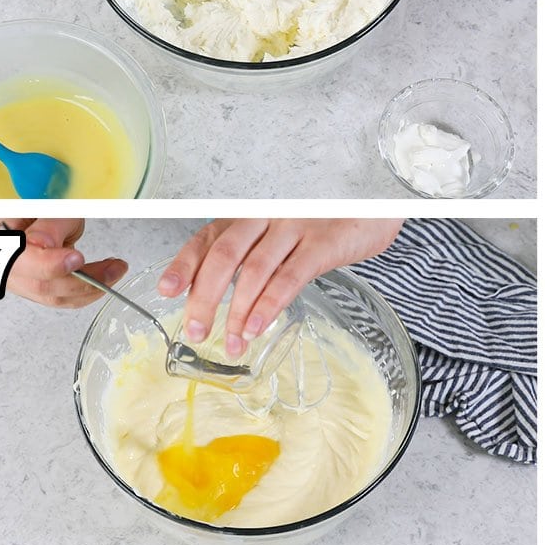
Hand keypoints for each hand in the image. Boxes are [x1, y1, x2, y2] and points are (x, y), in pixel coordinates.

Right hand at [0, 218, 128, 307]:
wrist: (44, 217)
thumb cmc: (46, 209)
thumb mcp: (51, 208)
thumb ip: (48, 225)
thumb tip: (44, 244)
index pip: (20, 259)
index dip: (49, 263)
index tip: (77, 259)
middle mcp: (4, 266)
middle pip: (40, 284)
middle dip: (83, 279)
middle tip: (113, 267)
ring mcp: (20, 282)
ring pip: (56, 296)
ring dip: (92, 288)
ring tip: (116, 270)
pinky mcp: (37, 291)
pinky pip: (63, 299)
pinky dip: (88, 293)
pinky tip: (106, 279)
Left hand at [159, 219, 403, 357]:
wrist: (378, 203)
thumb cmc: (327, 220)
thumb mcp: (285, 231)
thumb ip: (257, 253)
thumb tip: (222, 295)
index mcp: (252, 213)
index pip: (209, 237)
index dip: (184, 263)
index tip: (166, 290)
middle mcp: (267, 215)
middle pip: (224, 256)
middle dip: (205, 296)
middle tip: (197, 329)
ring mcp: (295, 227)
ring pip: (254, 270)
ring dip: (238, 311)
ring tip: (232, 342)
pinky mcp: (323, 243)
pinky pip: (289, 277)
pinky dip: (269, 304)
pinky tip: (259, 326)